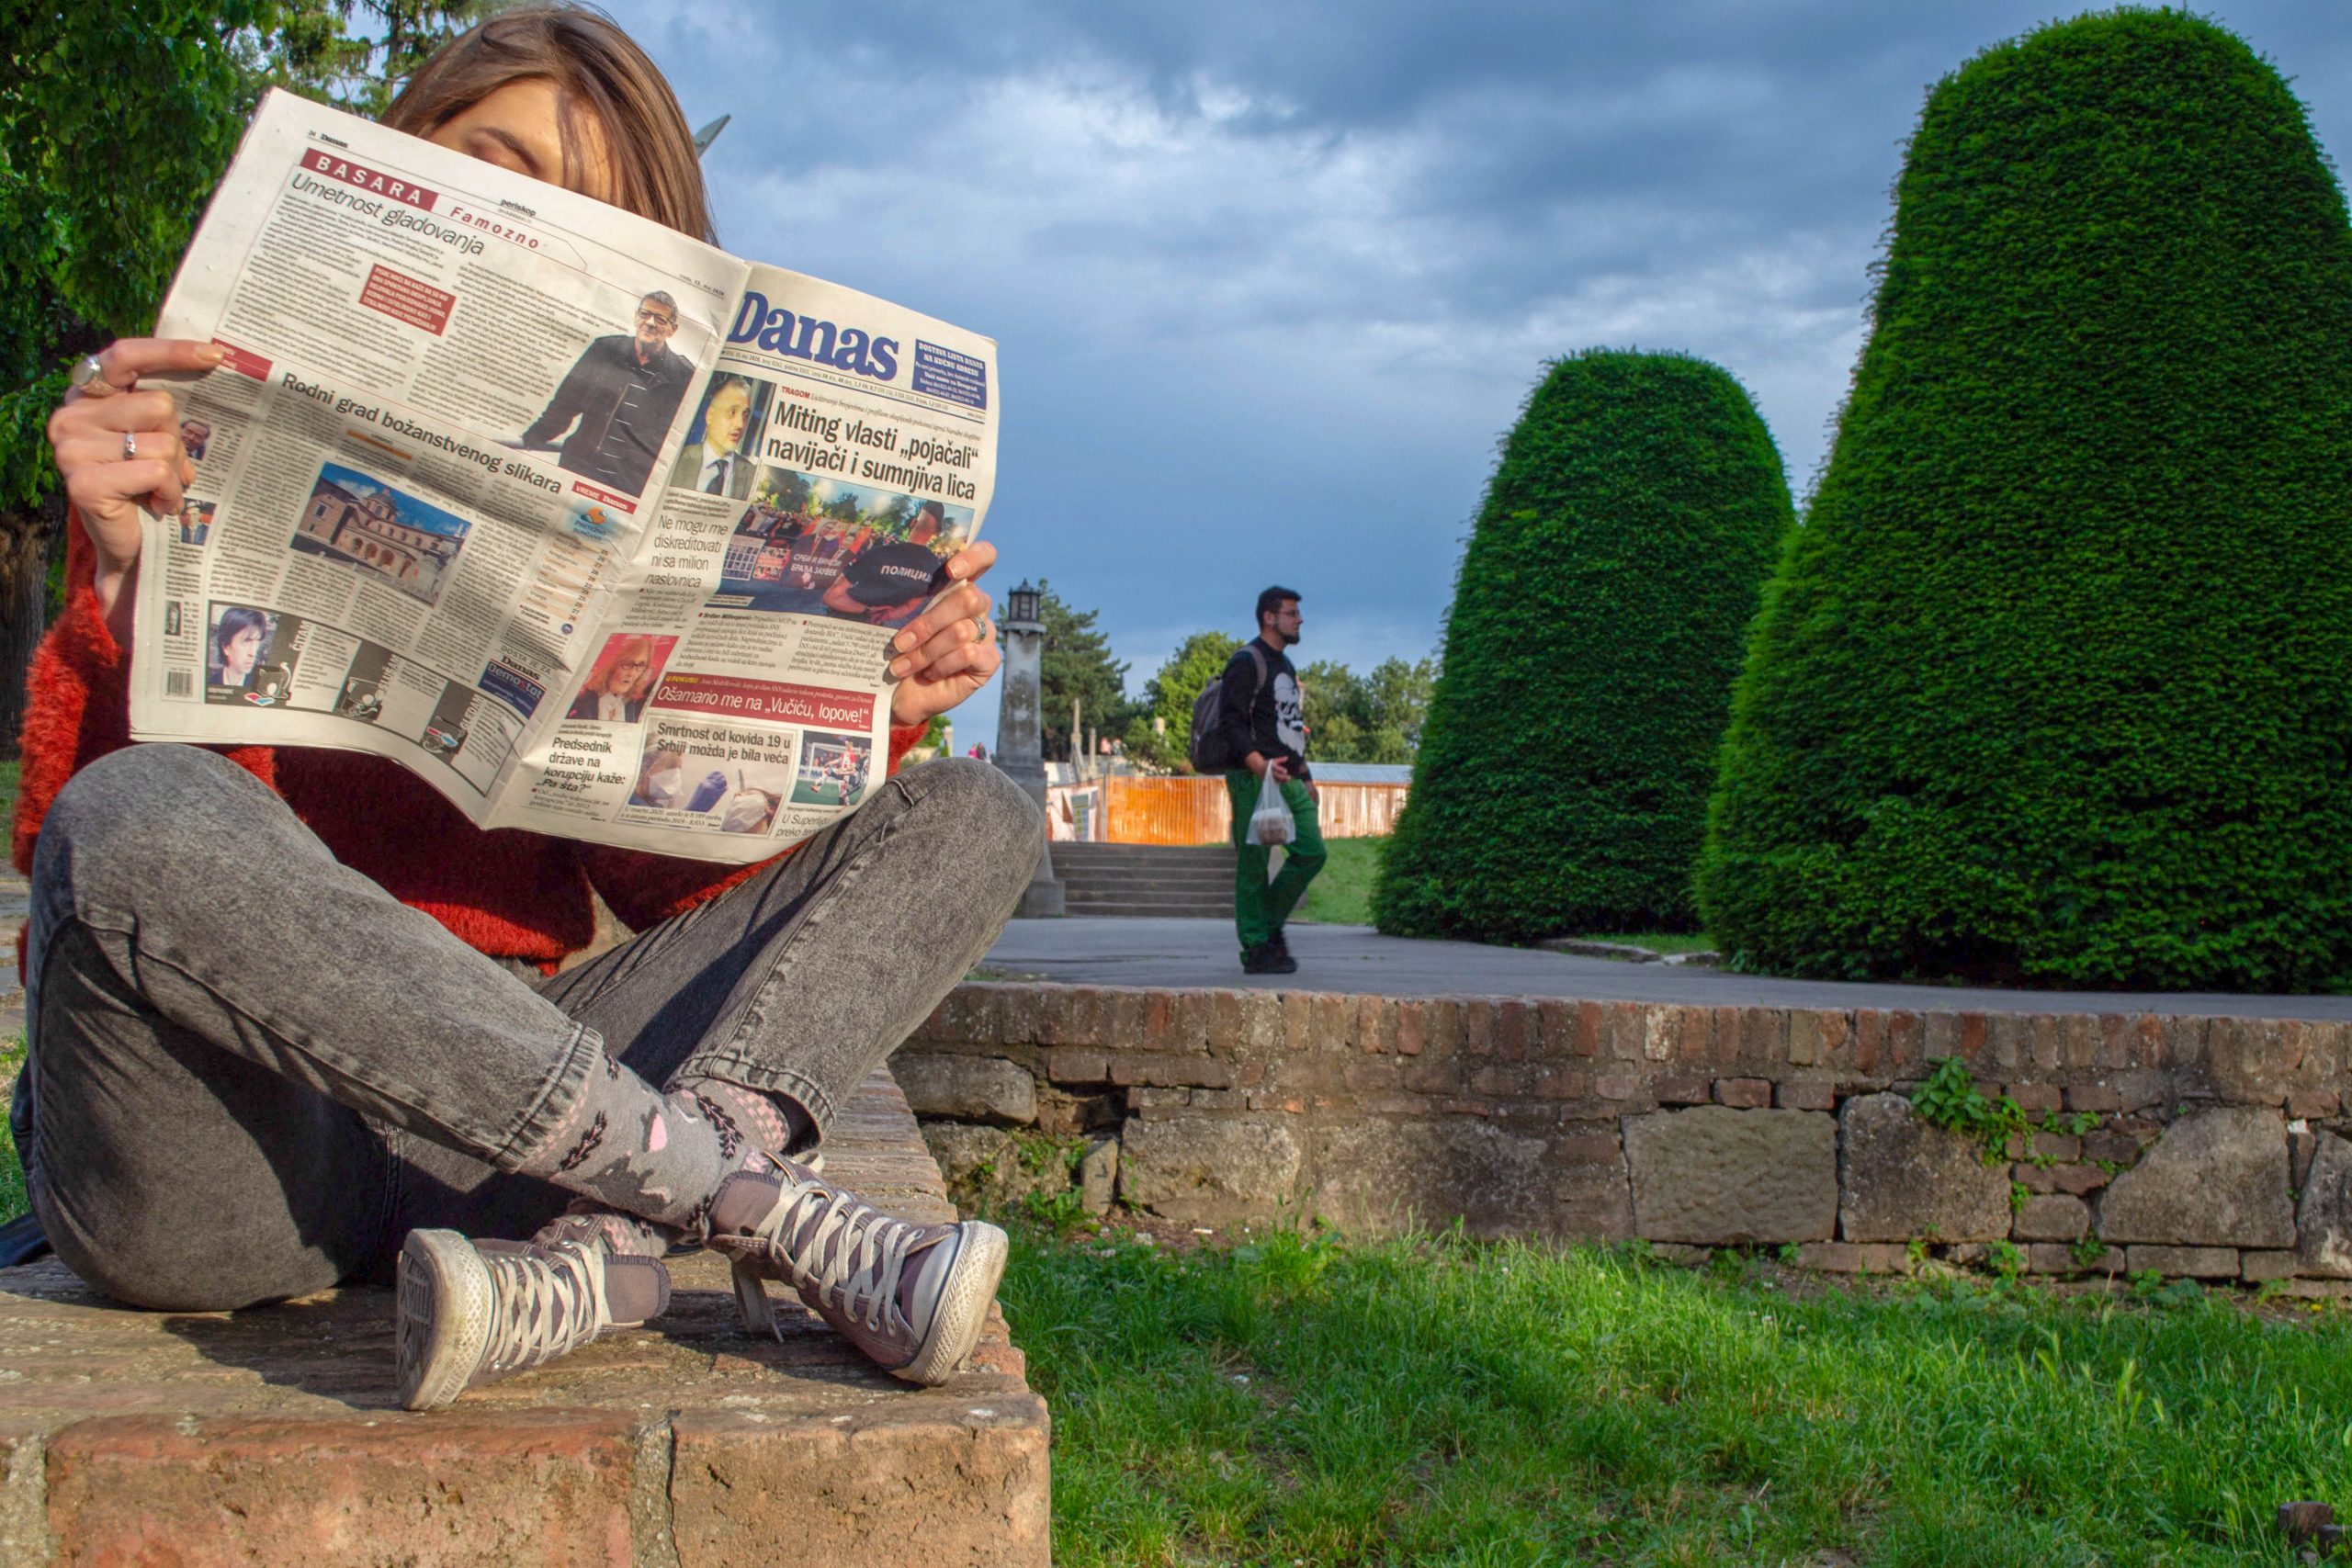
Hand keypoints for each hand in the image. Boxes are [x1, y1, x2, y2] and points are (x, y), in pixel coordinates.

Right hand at [48, 338, 224, 625]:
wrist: (132, 548)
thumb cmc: (149, 486)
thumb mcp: (156, 437)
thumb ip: (163, 407)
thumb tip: (214, 362)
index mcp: (87, 396)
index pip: (125, 356)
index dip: (169, 351)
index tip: (216, 353)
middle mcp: (70, 416)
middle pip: (158, 405)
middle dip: (176, 439)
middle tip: (167, 467)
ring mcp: (71, 449)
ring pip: (161, 442)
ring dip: (174, 471)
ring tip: (159, 488)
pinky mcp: (83, 482)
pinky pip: (154, 471)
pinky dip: (169, 491)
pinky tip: (157, 504)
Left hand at [886, 540, 1000, 726]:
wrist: (899, 693)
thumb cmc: (897, 650)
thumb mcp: (897, 620)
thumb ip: (906, 598)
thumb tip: (888, 582)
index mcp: (957, 586)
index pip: (983, 557)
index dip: (974, 557)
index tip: (950, 570)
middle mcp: (976, 606)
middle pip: (969, 598)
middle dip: (930, 621)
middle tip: (901, 641)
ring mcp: (985, 633)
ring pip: (962, 630)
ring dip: (927, 650)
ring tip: (902, 665)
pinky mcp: (988, 661)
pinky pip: (969, 653)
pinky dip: (943, 664)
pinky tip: (929, 673)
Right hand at [1263, 756, 1291, 784]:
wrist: (1259, 768)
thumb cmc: (1268, 763)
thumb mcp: (1273, 760)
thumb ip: (1280, 759)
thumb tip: (1287, 757)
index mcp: (1271, 766)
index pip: (1276, 768)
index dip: (1281, 770)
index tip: (1286, 771)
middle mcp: (1270, 772)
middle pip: (1276, 775)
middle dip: (1283, 777)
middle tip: (1289, 777)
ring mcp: (1269, 777)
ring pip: (1276, 780)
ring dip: (1282, 780)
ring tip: (1288, 779)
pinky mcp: (1269, 780)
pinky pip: (1275, 782)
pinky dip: (1280, 782)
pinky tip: (1285, 781)